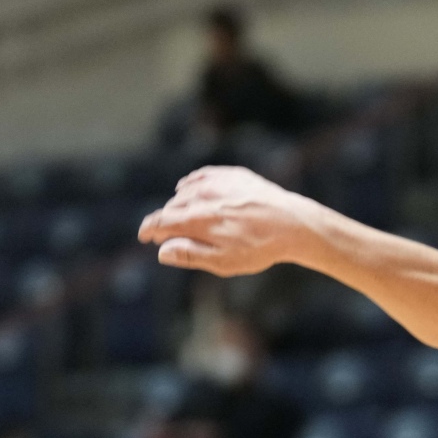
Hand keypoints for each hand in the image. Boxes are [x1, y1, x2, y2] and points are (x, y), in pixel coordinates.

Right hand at [137, 166, 322, 276]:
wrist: (294, 224)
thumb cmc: (260, 248)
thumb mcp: (224, 261)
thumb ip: (191, 254)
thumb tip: (162, 251)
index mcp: (200, 220)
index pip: (162, 221)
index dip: (149, 229)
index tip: (144, 236)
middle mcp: (205, 197)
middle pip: (173, 207)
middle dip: (164, 220)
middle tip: (162, 232)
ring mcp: (219, 183)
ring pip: (186, 191)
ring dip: (178, 203)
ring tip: (177, 215)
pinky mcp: (233, 175)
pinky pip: (203, 176)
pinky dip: (192, 184)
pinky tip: (188, 189)